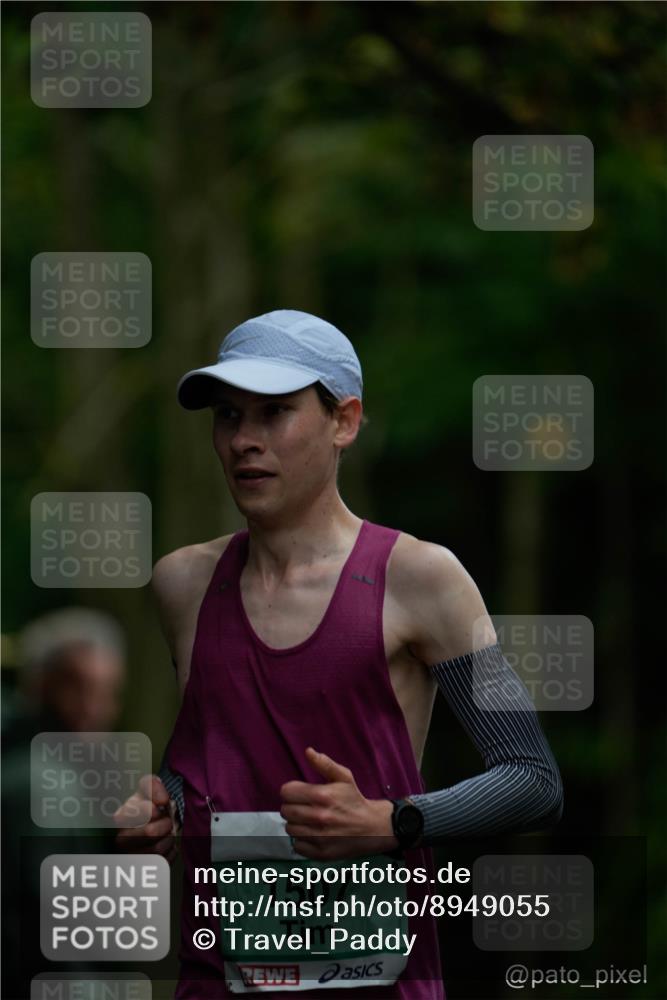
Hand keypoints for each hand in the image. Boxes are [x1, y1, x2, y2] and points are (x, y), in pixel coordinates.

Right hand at [113, 774, 178, 864]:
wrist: (147, 825)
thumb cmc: (146, 806)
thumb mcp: (146, 790)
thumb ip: (152, 786)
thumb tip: (162, 801)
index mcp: (121, 817)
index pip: (143, 813)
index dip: (154, 810)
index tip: (160, 808)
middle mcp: (121, 839)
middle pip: (150, 832)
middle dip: (165, 824)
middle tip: (167, 821)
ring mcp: (130, 856)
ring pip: (157, 850)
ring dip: (169, 839)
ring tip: (167, 834)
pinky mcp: (142, 868)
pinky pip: (163, 863)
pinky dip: (171, 852)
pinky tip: (167, 846)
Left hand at [279, 747, 397, 859]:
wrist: (372, 827)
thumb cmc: (354, 800)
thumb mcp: (343, 777)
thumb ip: (324, 764)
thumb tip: (308, 751)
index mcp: (322, 796)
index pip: (286, 792)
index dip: (291, 791)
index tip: (299, 793)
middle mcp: (319, 817)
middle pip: (285, 811)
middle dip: (292, 807)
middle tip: (304, 807)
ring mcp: (319, 837)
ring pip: (289, 829)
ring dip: (296, 824)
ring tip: (309, 820)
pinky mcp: (320, 853)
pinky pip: (296, 845)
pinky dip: (302, 840)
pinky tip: (312, 834)